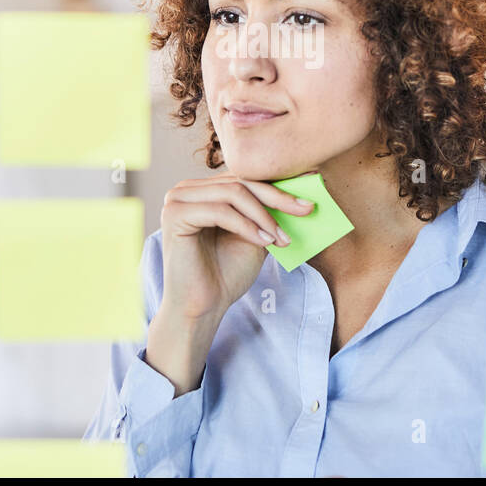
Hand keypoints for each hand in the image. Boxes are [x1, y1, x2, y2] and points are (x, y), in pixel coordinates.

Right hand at [156, 173, 314, 324]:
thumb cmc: (226, 274)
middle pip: (240, 181)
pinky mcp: (174, 215)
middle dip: (277, 197)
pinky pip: (220, 211)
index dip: (278, 182)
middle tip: (305, 209)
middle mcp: (186, 189)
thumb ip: (269, 213)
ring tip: (282, 238)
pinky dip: (247, 226)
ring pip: (233, 193)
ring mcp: (177, 200)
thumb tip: (302, 194)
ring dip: (264, 215)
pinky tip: (264, 242)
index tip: (311, 186)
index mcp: (203, 190)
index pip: (244, 177)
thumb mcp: (256, 236)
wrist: (202, 308)